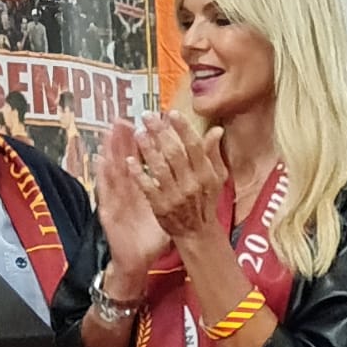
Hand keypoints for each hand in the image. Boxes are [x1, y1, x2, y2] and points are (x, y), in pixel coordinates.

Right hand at [95, 120, 168, 276]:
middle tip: (122, 118)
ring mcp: (116, 200)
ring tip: (108, 132)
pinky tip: (100, 161)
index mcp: (142, 188)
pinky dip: (102, 176)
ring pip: (112, 171)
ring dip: (109, 151)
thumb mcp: (169, 209)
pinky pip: (105, 192)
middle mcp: (127, 190)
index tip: (145, 121)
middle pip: (123, 160)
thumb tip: (192, 179)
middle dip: (122, 139)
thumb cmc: (152, 235)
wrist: (137, 260)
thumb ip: (180, 190)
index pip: (142, 159)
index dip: (143, 140)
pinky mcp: (108, 211)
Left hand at [131, 111, 225, 240]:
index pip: (194, 146)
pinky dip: (138, 173)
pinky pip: (147, 187)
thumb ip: (214, 154)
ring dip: (147, 149)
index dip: (182, 129)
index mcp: (206, 174)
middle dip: (160, 133)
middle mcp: (192, 184)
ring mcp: (175, 196)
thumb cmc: (206, 201)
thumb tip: (216, 130)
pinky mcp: (160, 206)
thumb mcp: (216, 178)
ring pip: (160, 168)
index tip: (171, 113)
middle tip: (147, 117)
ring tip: (138, 133)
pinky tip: (129, 160)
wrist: (197, 233)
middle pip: (174, 153)